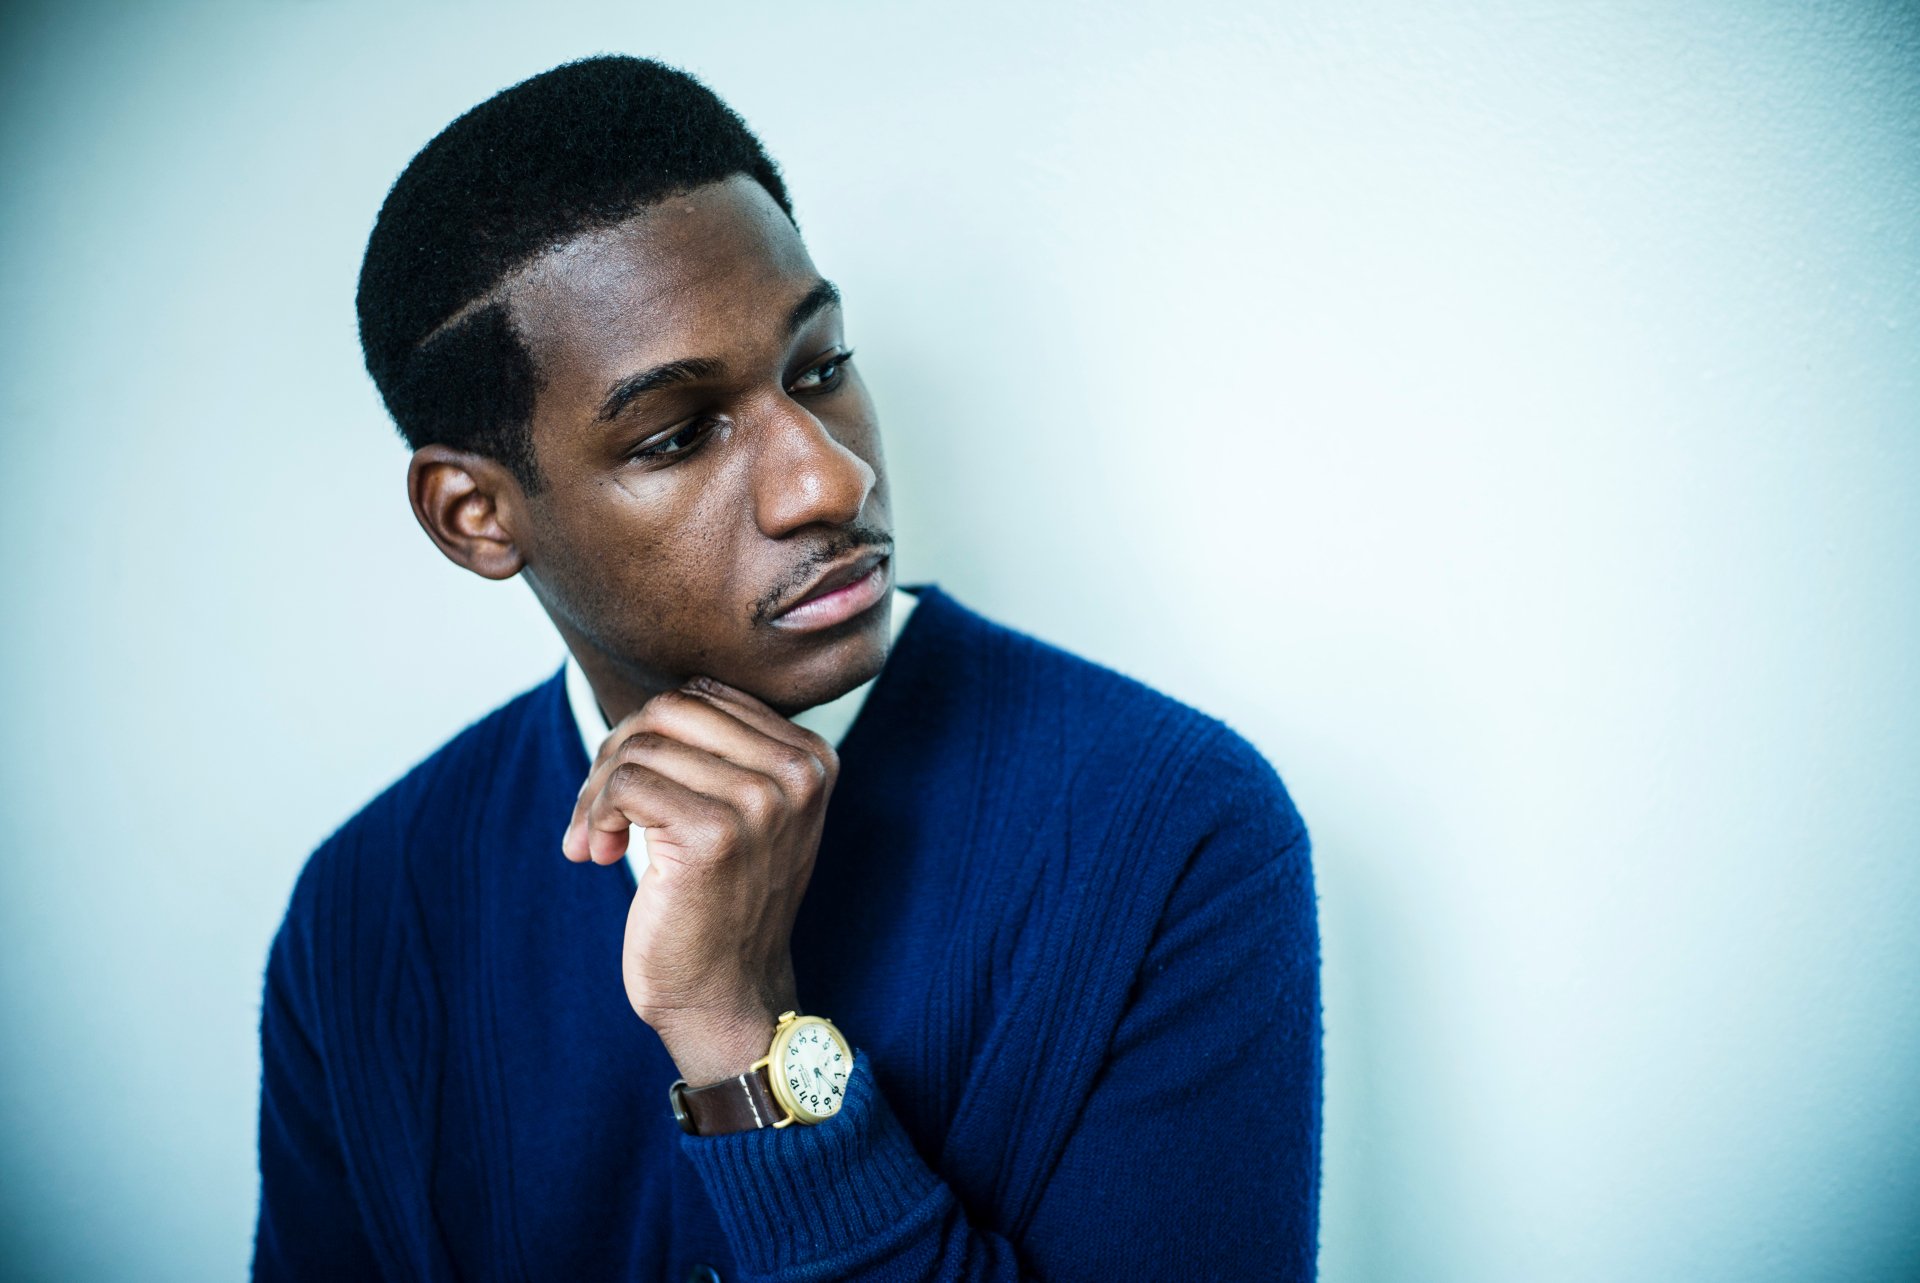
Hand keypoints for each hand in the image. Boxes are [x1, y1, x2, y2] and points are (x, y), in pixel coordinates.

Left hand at [561, 675, 837, 1085]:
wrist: (726, 996)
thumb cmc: (720, 904)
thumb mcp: (746, 815)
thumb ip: (723, 752)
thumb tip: (653, 702)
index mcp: (812, 758)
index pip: (706, 695)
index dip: (650, 733)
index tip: (628, 787)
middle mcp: (798, 774)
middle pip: (672, 709)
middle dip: (616, 752)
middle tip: (599, 810)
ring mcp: (760, 803)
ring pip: (642, 743)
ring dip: (596, 790)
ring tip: (594, 837)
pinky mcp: (714, 835)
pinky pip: (626, 782)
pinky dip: (594, 813)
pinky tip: (596, 851)